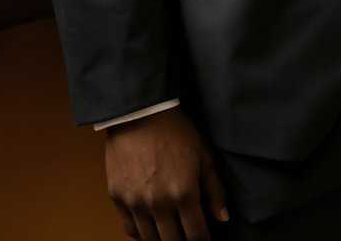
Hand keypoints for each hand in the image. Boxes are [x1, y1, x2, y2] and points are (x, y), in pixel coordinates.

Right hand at [105, 106, 227, 240]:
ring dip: (162, 239)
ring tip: (170, 232)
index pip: (196, 235)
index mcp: (184, 193)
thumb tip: (222, 218)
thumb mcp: (204, 156)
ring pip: (150, 240)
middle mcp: (159, 203)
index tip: (204, 238)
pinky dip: (141, 233)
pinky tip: (150, 228)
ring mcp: (136, 202)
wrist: (141, 113)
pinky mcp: (118, 197)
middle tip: (186, 233)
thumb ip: (214, 190)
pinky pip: (129, 229)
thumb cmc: (176, 131)